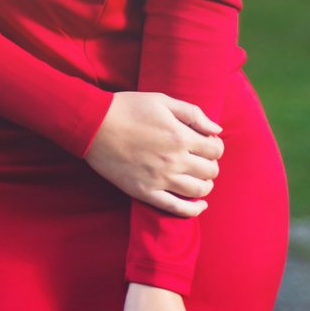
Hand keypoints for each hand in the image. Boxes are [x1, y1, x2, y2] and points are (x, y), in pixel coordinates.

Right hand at [82, 91, 222, 215]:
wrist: (92, 124)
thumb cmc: (127, 108)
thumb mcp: (162, 100)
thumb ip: (193, 113)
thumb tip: (216, 130)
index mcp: (180, 136)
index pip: (215, 149)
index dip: (215, 146)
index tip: (207, 144)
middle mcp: (174, 160)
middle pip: (210, 171)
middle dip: (211, 164)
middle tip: (201, 159)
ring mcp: (160, 179)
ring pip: (198, 191)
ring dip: (206, 185)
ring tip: (199, 178)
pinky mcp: (145, 192)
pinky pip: (176, 208)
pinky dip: (193, 210)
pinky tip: (200, 205)